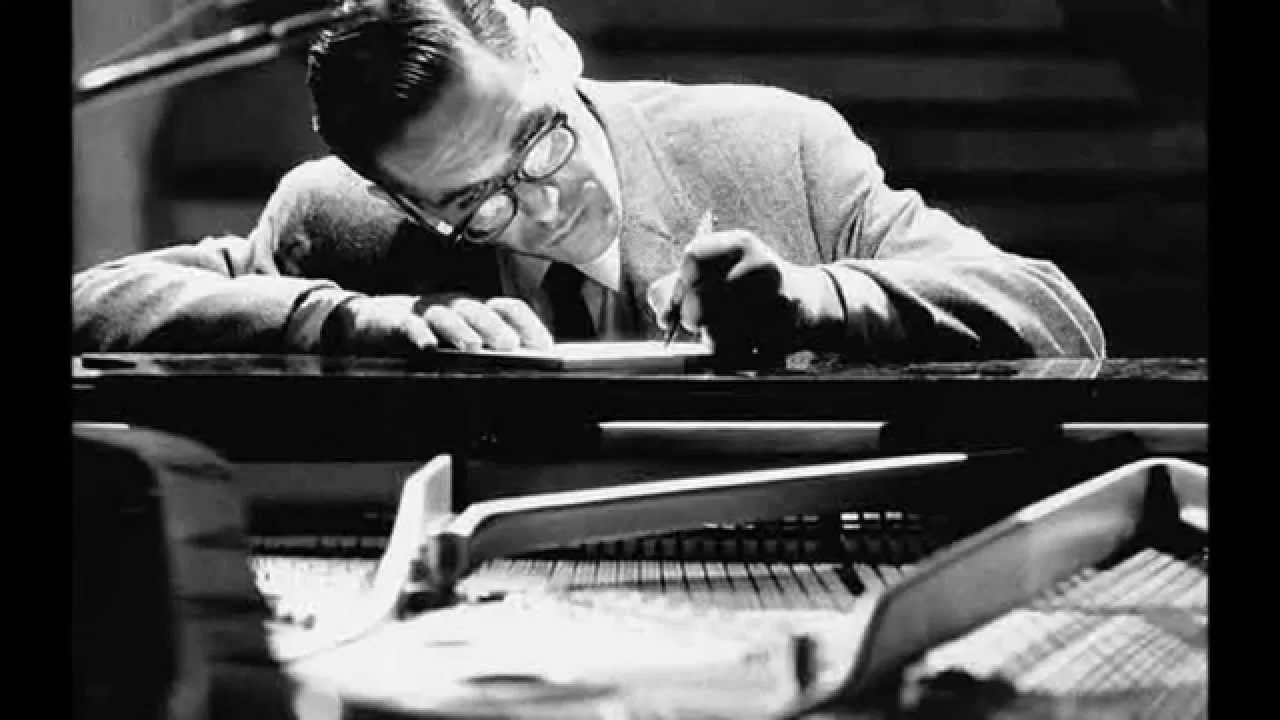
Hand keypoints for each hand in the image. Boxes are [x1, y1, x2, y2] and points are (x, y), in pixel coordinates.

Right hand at [325, 293, 553, 354]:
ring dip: (461, 331)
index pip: (509, 308)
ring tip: (473, 348)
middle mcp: (455, 305)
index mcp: (476, 308)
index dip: (528, 324)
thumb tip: (525, 363)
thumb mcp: (460, 337)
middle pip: (479, 310)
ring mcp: (426, 310)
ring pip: (447, 315)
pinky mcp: (397, 320)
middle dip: (496, 327)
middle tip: (510, 346)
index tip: (545, 346)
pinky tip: (427, 348)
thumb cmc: (426, 332)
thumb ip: (487, 346)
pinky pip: (409, 326)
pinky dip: (418, 335)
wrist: (372, 322)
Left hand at [647, 229, 842, 359]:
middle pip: (698, 303)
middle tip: (697, 319)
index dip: (680, 284)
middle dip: (691, 318)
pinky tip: (746, 340)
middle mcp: (760, 267)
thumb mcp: (717, 270)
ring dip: (713, 339)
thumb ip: (677, 285)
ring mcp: (776, 301)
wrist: (808, 300)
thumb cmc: (749, 285)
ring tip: (728, 329)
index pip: (692, 259)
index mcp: (739, 244)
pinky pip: (740, 353)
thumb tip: (662, 312)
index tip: (683, 296)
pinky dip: (735, 353)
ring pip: (717, 334)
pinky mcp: (783, 333)